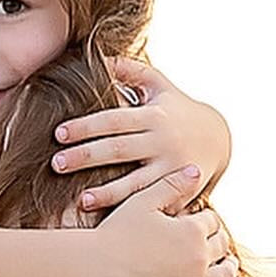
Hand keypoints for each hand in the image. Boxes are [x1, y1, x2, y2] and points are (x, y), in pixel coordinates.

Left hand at [52, 57, 230, 212]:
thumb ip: (129, 70)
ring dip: (108, 193)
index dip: (86, 126)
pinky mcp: (180, 190)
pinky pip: (153, 201)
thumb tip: (98, 57)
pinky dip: (134, 209)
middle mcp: (162, 141)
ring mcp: (172, 167)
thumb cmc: (178, 109)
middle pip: (119, 149)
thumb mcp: (159, 84)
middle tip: (56, 164)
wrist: (219, 137)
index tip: (59, 134)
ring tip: (81, 200)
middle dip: (86, 157)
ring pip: (136, 182)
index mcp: (153, 115)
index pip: (114, 120)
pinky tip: (113, 219)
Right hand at [96, 169, 243, 276]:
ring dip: (229, 268)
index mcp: (192, 230)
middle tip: (215, 242)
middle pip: (220, 246)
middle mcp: (199, 258)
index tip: (198, 220)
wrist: (94, 267)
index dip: (205, 220)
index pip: (211, 221)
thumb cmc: (115, 231)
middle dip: (218, 241)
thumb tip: (197, 169)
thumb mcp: (143, 200)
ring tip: (229, 266)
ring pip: (224, 275)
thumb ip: (173, 184)